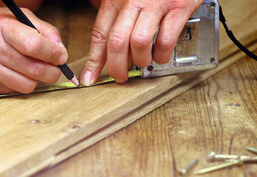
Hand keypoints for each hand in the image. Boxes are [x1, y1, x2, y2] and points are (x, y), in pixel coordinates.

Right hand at [0, 5, 66, 93]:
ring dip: (34, 81)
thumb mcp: (14, 16)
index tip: (60, 57)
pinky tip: (11, 74)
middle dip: (51, 72)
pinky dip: (16, 84)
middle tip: (53, 69)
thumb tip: (61, 50)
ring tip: (31, 71)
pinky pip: (9, 92)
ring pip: (25, 86)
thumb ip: (42, 29)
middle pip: (34, 71)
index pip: (35, 45)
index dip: (54, 54)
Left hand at [81, 0, 203, 84]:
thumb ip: (116, 19)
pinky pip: (166, 39)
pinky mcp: (178, 7)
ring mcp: (156, 4)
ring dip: (140, 60)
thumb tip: (111, 50)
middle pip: (117, 41)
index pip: (100, 34)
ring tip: (144, 62)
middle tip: (120, 77)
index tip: (89, 78)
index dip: (93, 60)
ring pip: (139, 42)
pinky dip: (162, 54)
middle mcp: (133, 0)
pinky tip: (161, 55)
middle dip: (116, 67)